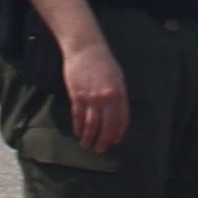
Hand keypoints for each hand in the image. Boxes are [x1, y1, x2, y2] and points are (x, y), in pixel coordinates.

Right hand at [61, 33, 132, 149]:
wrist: (86, 48)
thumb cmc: (103, 62)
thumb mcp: (117, 78)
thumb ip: (118, 96)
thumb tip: (117, 115)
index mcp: (119, 93)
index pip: (121, 120)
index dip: (117, 133)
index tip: (114, 141)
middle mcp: (106, 98)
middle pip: (106, 127)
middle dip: (103, 141)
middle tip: (100, 149)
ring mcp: (91, 98)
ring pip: (90, 125)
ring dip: (89, 138)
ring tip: (87, 144)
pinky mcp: (77, 96)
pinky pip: (78, 116)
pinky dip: (78, 127)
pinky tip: (78, 132)